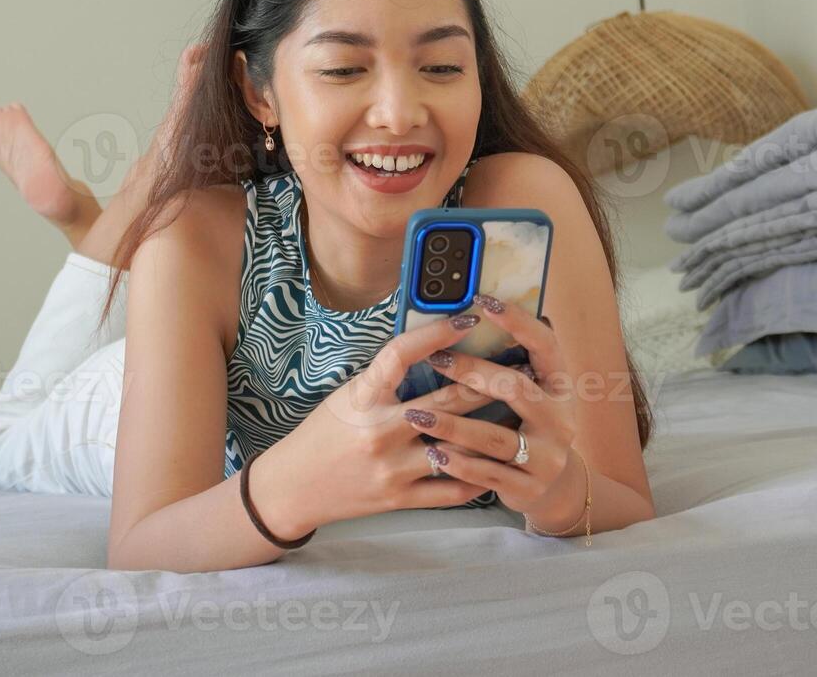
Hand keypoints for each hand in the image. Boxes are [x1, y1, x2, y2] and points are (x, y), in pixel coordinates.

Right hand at [259, 313, 500, 534]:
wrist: (294, 487)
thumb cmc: (325, 432)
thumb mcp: (349, 395)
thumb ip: (387, 379)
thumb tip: (436, 350)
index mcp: (363, 397)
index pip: (402, 352)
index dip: (437, 332)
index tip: (469, 318)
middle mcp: (379, 431)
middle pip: (448, 400)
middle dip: (489, 381)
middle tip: (519, 367)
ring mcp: (393, 468)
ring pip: (459, 447)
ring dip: (492, 431)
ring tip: (522, 415)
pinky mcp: (401, 498)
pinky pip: (453, 489)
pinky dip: (478, 474)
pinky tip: (498, 461)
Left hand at [408, 294, 578, 518]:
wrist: (552, 489)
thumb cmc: (527, 427)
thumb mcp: (532, 395)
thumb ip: (512, 363)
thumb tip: (476, 314)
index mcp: (561, 386)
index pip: (546, 344)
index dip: (518, 322)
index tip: (484, 302)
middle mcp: (561, 419)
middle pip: (516, 388)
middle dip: (472, 372)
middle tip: (436, 360)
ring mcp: (547, 457)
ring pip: (495, 437)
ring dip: (453, 426)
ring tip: (417, 415)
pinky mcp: (529, 488)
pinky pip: (487, 474)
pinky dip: (458, 464)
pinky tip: (432, 454)